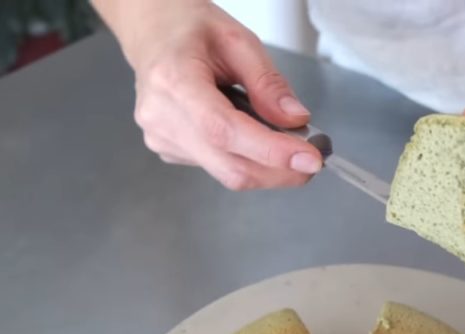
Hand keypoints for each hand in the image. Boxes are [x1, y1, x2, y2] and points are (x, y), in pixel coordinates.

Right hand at [128, 3, 321, 189]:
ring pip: (227, 172)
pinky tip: (248, 135)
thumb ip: (268, 82)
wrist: (153, 32)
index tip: (309, 159)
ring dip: (266, 166)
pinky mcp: (168, 150)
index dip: (271, 151)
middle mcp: (162, 117)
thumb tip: (295, 120)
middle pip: (230, 166)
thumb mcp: (238, 40)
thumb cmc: (191, 30)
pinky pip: (217, 167)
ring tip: (282, 140)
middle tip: (312, 160)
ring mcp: (161, 137)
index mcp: (174, 80)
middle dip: (280, 171)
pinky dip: (246, 159)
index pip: (225, 131)